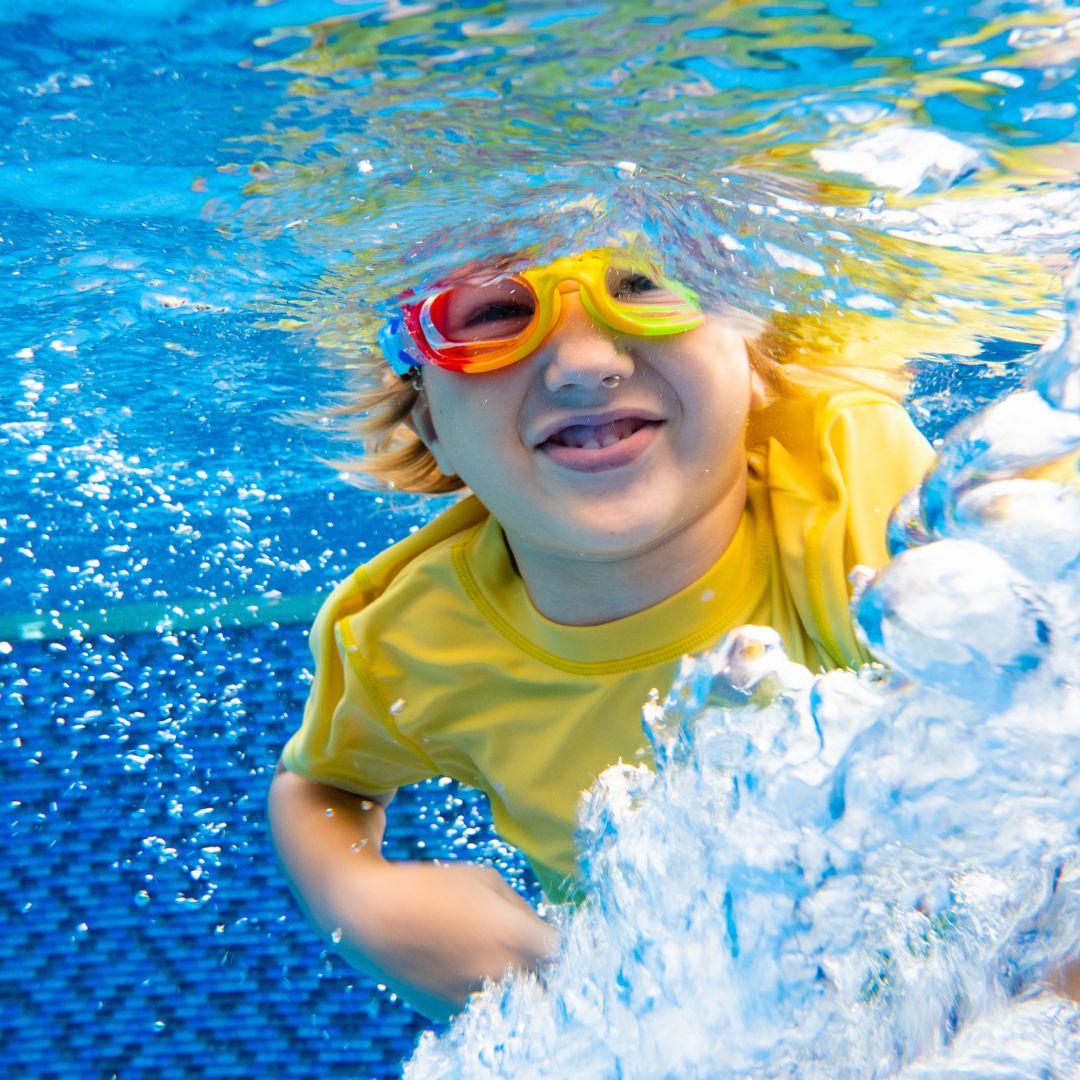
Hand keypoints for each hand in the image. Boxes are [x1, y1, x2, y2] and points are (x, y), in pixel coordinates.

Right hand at [352, 859, 559, 1016]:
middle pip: (544, 983)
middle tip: (523, 951)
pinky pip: (483, 1008)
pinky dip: (481, 994)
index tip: (545, 936)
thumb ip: (522, 907)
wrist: (374, 916)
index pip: (561, 951)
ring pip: (513, 1001)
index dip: (553, 941)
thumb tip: (540, 932)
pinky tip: (460, 968)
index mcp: (517, 935)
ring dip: (511, 983)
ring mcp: (477, 998)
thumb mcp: (486, 878)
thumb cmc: (433, 888)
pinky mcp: (452, 1015)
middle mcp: (502, 972)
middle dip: (539, 968)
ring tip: (485, 956)